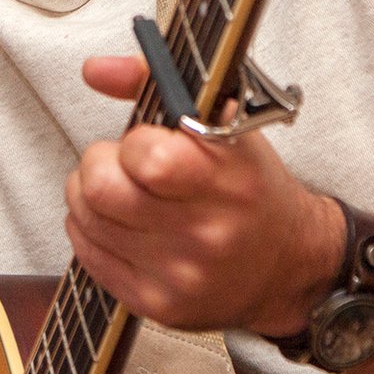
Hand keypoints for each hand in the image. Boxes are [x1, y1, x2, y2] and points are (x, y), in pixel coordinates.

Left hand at [63, 54, 339, 335]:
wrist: (287, 265)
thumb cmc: (251, 187)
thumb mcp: (225, 121)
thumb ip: (154, 81)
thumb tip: (96, 69)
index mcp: (228, 179)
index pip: (146, 157)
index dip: (133, 142)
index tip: (145, 144)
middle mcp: (207, 232)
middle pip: (100, 190)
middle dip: (97, 165)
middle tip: (119, 165)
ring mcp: (180, 274)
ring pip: (85, 220)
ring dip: (90, 197)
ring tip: (121, 192)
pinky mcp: (158, 305)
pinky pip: (88, 256)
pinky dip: (93, 231)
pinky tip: (121, 224)